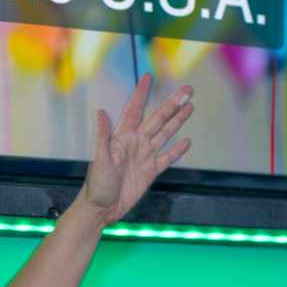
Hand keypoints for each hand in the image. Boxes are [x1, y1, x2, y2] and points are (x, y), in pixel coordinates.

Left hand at [76, 74, 193, 225]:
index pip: (134, 110)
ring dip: (177, 121)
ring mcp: (144, 157)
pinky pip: (166, 158)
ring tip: (190, 107)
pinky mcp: (150, 172)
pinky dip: (176, 150)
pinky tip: (186, 141)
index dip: (141, 94)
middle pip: (157, 118)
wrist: (102, 209)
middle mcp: (135, 143)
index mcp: (122, 137)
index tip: (148, 77)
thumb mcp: (99, 160)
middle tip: (187, 90)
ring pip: (164, 134)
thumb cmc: (96, 186)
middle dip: (172, 104)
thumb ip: (102, 136)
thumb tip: (100, 112)